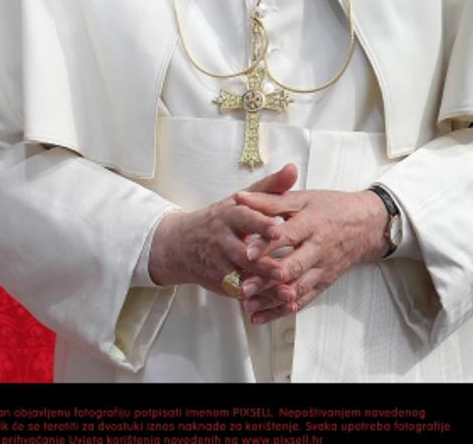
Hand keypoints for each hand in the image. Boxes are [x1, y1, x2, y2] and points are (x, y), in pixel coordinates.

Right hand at [148, 164, 299, 294]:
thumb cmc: (219, 220)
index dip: (260, 225)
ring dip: (263, 286)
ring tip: (286, 292)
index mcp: (227, 216)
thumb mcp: (240, 201)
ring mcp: (218, 263)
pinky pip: (239, 291)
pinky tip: (275, 304)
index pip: (244, 219)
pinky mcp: (219, 282)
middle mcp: (220, 240)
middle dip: (262, 263)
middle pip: (242, 253)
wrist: (179, 245)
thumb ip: (269, 187)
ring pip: (241, 276)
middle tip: (283, 270)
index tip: (278, 228)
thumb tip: (292, 169)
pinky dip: (257, 299)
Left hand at [232, 187, 388, 323]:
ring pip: (297, 288)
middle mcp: (318, 249)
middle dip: (268, 279)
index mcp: (311, 224)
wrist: (366, 225)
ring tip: (248, 305)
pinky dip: (281, 310)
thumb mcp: (302, 198)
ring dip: (272, 299)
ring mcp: (322, 269)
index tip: (247, 253)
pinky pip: (303, 300)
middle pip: (293, 266)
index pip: (287, 235)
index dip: (267, 244)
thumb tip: (240, 197)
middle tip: (244, 286)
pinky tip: (261, 317)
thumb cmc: (330, 208)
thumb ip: (269, 200)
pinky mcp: (323, 283)